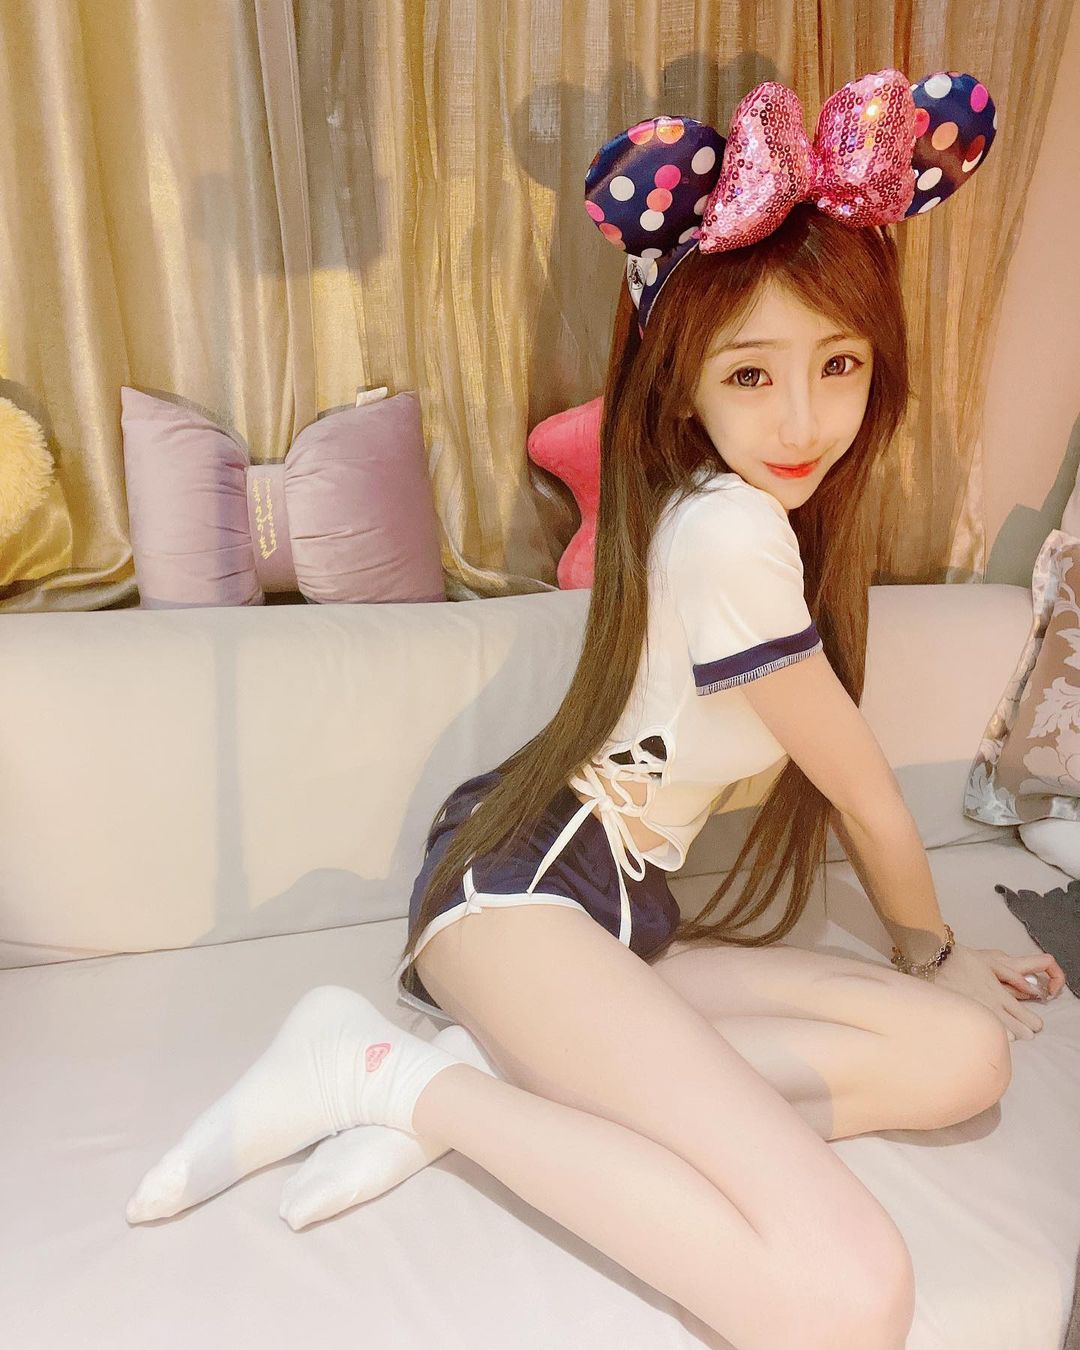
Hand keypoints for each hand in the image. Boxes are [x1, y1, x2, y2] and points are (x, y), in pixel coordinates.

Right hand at [925, 942, 1063, 1040]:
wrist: (931, 963)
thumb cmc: (960, 960)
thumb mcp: (991, 962)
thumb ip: (1014, 977)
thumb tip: (1034, 990)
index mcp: (1000, 994)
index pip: (1028, 1019)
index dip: (1034, 1024)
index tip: (1033, 1023)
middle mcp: (991, 1009)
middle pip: (1020, 1033)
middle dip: (1025, 1032)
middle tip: (1024, 1030)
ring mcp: (977, 1017)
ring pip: (1003, 1038)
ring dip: (1009, 1036)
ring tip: (1007, 1032)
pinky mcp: (963, 1021)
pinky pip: (983, 1036)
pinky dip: (989, 1037)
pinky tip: (987, 1033)